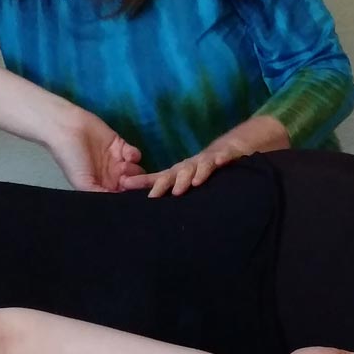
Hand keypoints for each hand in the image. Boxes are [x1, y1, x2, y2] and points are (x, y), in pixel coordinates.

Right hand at [44, 108, 142, 192]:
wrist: (68, 128)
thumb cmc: (71, 158)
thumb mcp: (82, 183)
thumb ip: (101, 195)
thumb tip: (118, 207)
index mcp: (101, 187)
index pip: (120, 197)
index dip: (128, 197)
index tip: (128, 194)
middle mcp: (110, 177)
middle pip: (131, 186)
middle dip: (134, 185)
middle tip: (126, 180)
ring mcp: (117, 161)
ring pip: (136, 171)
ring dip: (134, 171)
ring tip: (123, 166)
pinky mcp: (121, 146)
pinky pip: (135, 155)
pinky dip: (134, 156)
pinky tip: (127, 154)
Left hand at [127, 141, 248, 197]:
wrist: (228, 149)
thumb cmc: (201, 169)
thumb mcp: (183, 180)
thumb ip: (166, 188)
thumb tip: (145, 204)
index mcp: (179, 173)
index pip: (160, 178)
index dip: (143, 181)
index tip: (126, 185)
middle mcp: (191, 166)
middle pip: (177, 173)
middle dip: (167, 182)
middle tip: (157, 195)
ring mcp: (208, 160)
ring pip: (200, 165)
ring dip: (195, 173)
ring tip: (193, 184)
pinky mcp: (226, 155)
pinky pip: (224, 156)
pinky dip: (222, 158)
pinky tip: (221, 162)